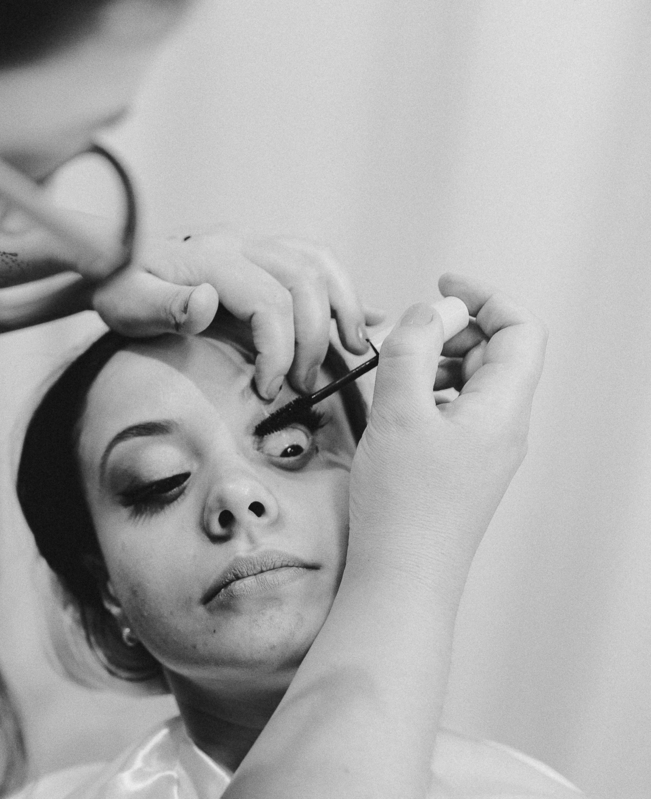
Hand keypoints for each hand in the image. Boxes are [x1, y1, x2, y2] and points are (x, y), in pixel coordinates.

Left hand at [0, 223, 379, 398]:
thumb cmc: (118, 288)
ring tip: (354, 350)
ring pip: (318, 263)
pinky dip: (342, 289)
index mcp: (211, 258)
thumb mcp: (126, 302)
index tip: (270, 392)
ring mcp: (253, 243)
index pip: (269, 303)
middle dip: (315, 339)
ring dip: (344, 307)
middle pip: (304, 282)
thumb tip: (206, 301)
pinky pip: (314, 260)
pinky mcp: (261, 251)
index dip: (279, 351)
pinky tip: (363, 320)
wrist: (111, 260)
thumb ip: (165, 305)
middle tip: (304, 385)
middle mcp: (240, 242)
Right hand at [347, 273, 547, 589]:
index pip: (520, 330)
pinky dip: (425, 392)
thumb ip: (412, 348)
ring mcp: (484, 450)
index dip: (484, 298)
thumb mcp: (399, 411)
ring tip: (388, 370)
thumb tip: (430, 309)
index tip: (441, 286)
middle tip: (400, 334)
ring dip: (433, 361)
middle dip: (449, 329)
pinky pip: (453, 411)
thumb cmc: (403, 504)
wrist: (402, 578)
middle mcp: (504, 427)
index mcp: (503, 409)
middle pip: (494, 352)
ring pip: (470, 381)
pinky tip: (391, 406)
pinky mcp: (460, 468)